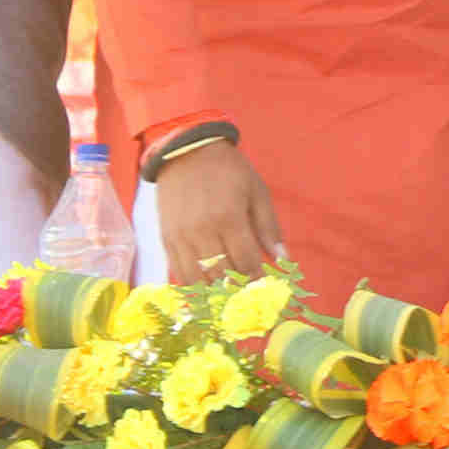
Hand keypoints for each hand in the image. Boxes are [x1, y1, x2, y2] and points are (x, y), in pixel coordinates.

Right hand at [153, 139, 287, 284]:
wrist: (186, 151)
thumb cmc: (228, 170)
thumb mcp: (257, 191)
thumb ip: (269, 227)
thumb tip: (283, 258)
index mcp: (229, 218)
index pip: (246, 262)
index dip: (257, 279)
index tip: (265, 288)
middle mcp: (202, 231)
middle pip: (222, 275)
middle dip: (237, 289)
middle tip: (247, 297)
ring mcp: (180, 236)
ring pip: (197, 279)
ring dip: (213, 292)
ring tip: (227, 296)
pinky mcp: (166, 238)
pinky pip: (178, 271)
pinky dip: (192, 285)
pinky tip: (205, 289)